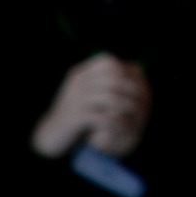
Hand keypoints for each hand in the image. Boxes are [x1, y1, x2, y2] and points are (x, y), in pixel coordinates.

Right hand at [31, 54, 151, 159]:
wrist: (50, 134)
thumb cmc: (74, 112)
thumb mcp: (86, 92)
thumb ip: (104, 81)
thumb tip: (136, 68)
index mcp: (80, 74)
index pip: (107, 62)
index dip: (125, 70)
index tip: (139, 81)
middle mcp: (77, 83)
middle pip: (113, 79)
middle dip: (132, 89)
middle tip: (144, 99)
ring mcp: (75, 99)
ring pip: (111, 97)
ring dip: (128, 106)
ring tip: (138, 113)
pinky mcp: (75, 117)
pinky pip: (102, 116)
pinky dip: (117, 121)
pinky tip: (125, 126)